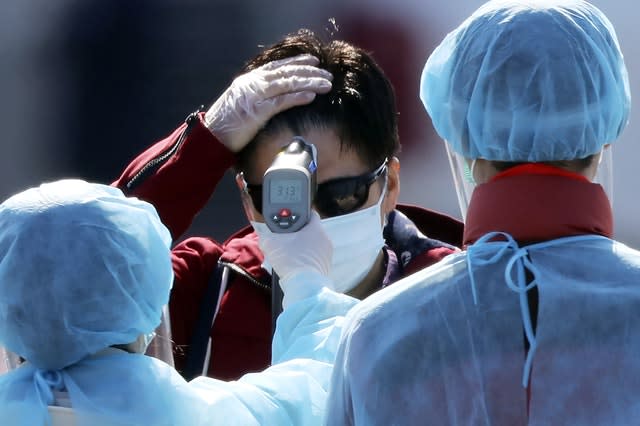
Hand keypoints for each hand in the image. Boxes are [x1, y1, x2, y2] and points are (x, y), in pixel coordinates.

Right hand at [204, 54, 332, 152]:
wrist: (210, 138)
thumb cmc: (226, 126)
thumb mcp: (241, 104)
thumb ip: (256, 96)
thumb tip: (274, 96)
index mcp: (249, 80)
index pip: (277, 66)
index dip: (297, 62)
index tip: (314, 61)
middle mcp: (252, 83)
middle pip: (286, 72)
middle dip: (309, 71)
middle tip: (327, 73)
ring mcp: (254, 96)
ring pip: (287, 84)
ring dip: (309, 82)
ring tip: (326, 83)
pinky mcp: (256, 111)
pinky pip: (281, 101)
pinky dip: (298, 97)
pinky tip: (311, 95)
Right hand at [257, 211, 332, 305]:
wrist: (303, 286)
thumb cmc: (292, 261)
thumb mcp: (271, 243)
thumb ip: (266, 235)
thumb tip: (263, 235)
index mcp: (316, 229)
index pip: (309, 213)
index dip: (296, 214)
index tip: (288, 219)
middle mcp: (325, 240)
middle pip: (309, 231)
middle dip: (296, 234)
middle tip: (283, 239)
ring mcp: (327, 255)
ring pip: (311, 246)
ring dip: (299, 248)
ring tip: (287, 254)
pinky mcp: (325, 268)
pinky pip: (313, 260)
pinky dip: (304, 260)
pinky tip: (293, 266)